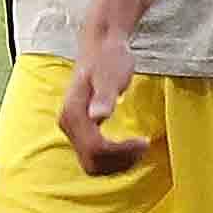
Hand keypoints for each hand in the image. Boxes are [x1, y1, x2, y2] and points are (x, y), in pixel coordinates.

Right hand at [59, 40, 149, 174]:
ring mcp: (72, 130)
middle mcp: (68, 125)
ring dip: (117, 163)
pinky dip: (114, 159)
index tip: (144, 141)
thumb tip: (97, 116)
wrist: (100, 48)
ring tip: (138, 148)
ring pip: (93, 165)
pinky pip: (94, 157)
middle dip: (119, 161)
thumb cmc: (108, 59)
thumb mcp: (110, 76)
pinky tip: (129, 148)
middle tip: (143, 147)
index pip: (96, 148)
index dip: (121, 152)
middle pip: (92, 162)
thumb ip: (104, 97)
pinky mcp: (80, 131)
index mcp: (73, 114)